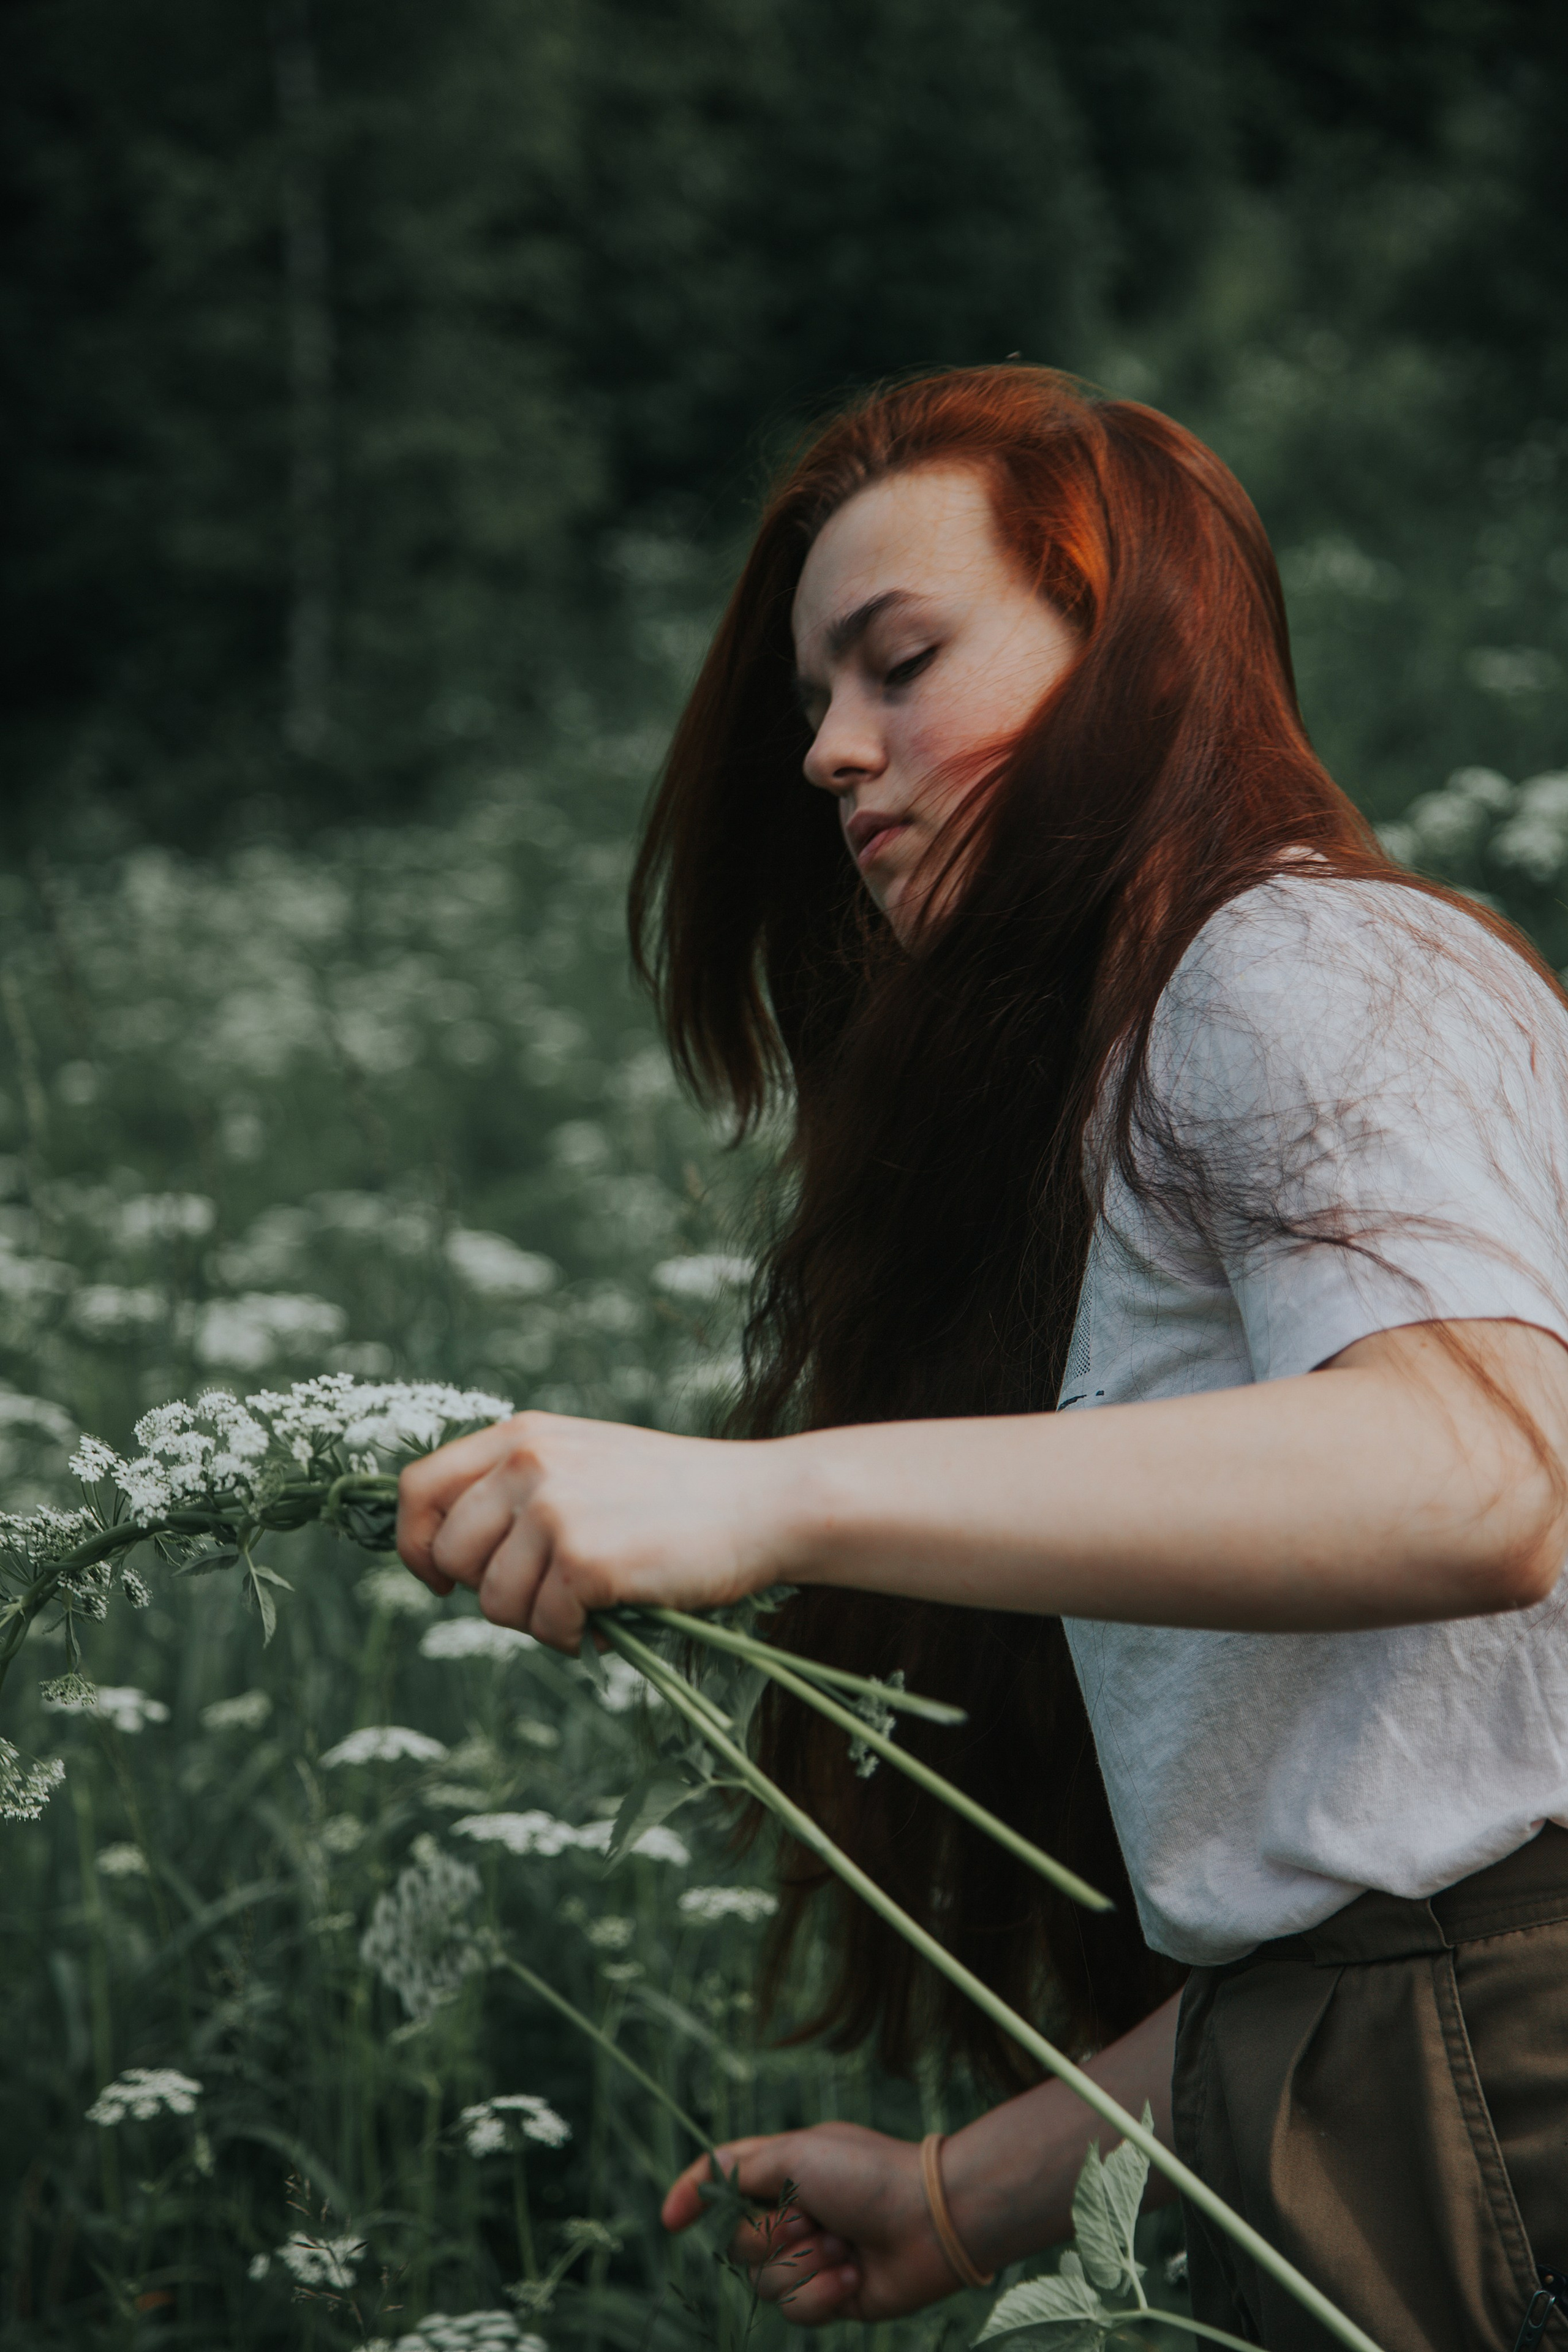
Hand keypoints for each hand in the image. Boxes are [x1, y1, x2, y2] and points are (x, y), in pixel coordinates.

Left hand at [395, 1410, 794, 1650]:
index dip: (416, 1544)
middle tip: (546, 1598)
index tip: (441, 1580)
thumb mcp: (585, 1461)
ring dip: (536, 1622)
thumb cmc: (676, 1495)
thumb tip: (449, 1556)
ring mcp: (554, 1510)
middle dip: (489, 1593)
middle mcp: (528, 1464)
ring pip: (494, 1602)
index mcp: (522, 1434)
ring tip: (585, 1610)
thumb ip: (520, 1487)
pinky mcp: (585, 1561)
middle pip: (449, 1556)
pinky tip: (608, 1623)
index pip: (418, 1489)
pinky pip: (545, 1627)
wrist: (762, 1502)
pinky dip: (574, 1639)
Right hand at [662, 2123, 962, 2325]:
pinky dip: (823, 2293)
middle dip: (773, 2235)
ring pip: (765, 2283)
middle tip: (814, 2218)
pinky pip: (798, 2311)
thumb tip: (699, 2182)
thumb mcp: (797, 2153)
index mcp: (786, 2169)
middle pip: (740, 2242)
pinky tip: (854, 2274)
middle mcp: (795, 2213)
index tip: (670, 2220)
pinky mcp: (832, 2295)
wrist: (931, 2222)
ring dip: (804, 2266)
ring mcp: (813, 2257)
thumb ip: (742, 2167)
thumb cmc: (867, 2175)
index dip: (692, 2196)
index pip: (724, 2180)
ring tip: (843, 2248)